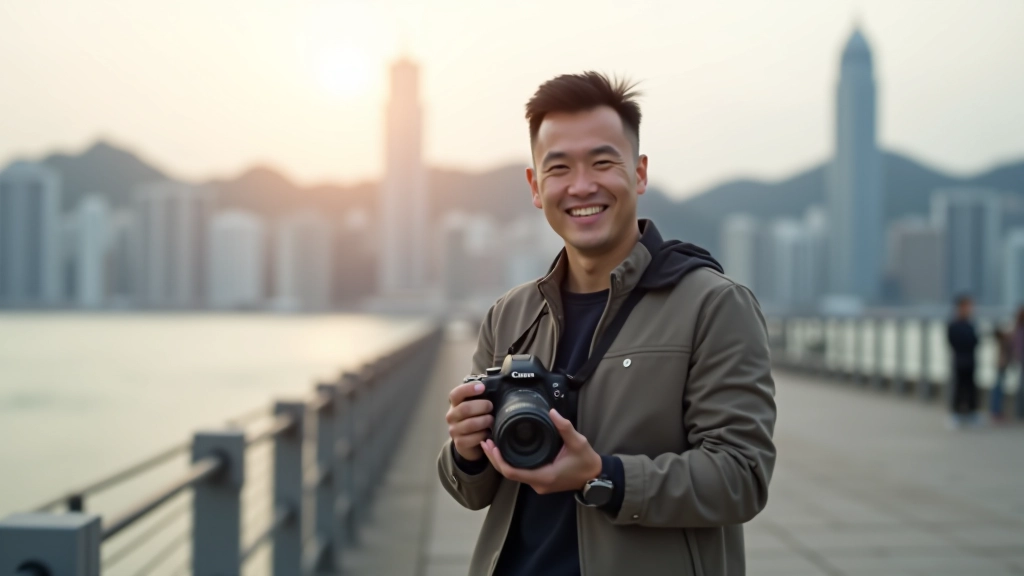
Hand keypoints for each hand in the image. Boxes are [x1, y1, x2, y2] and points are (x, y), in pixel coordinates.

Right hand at [446, 381, 492, 461]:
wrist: (470, 442)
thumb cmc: (475, 418)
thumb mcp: (476, 406)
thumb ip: (480, 397)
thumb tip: (493, 387)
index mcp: (455, 404)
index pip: (456, 394)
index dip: (468, 389)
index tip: (482, 388)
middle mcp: (451, 416)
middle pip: (465, 408)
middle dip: (482, 406)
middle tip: (491, 407)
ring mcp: (454, 430)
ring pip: (471, 424)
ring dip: (485, 421)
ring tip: (492, 420)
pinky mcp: (459, 443)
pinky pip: (474, 438)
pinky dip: (484, 434)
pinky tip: (488, 433)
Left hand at [481, 409, 601, 494]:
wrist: (595, 477)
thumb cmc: (586, 462)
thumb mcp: (578, 442)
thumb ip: (564, 427)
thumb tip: (551, 412)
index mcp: (543, 476)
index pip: (512, 473)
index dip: (498, 460)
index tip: (491, 446)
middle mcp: (538, 483)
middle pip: (508, 474)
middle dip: (495, 459)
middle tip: (486, 441)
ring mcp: (538, 483)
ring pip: (513, 474)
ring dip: (501, 460)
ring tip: (491, 444)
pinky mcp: (540, 480)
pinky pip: (520, 472)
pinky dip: (510, 462)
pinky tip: (506, 450)